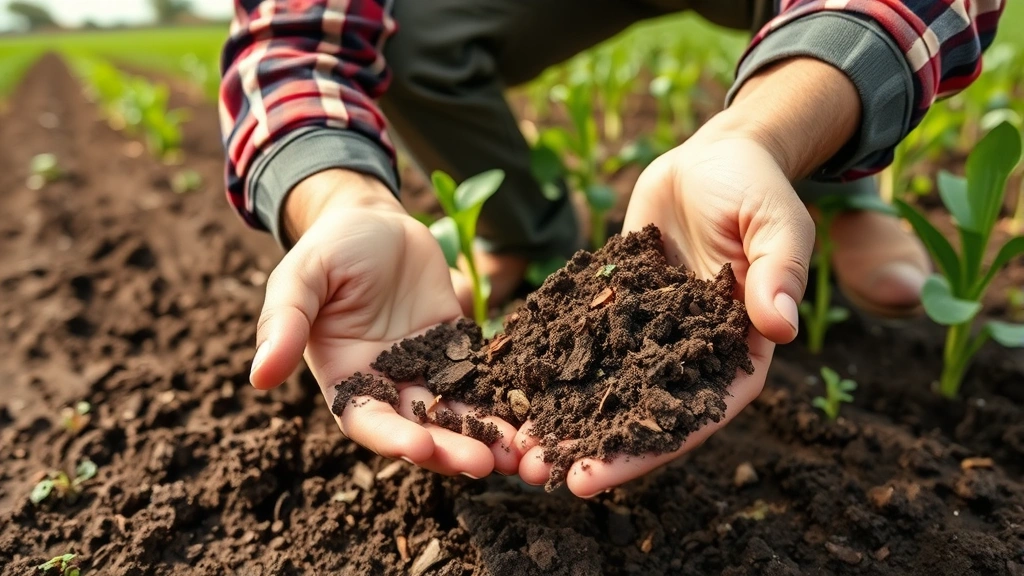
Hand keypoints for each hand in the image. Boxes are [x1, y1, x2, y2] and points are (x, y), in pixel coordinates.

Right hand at [249, 169, 519, 476]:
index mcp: (345, 379)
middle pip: (421, 428)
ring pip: (457, 413)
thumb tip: (258, 378)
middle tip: (486, 463)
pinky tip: (532, 414)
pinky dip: (503, 399)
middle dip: (451, 448)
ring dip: (485, 435)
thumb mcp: (300, 277)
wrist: (373, 218)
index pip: (368, 421)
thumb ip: (283, 323)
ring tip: (519, 454)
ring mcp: (426, 368)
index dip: (391, 438)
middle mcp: (387, 384)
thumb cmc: (329, 248)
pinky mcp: (457, 348)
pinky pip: (481, 379)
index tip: (419, 447)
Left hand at [517, 58, 861, 496]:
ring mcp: (649, 332)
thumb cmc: (756, 187)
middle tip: (536, 475)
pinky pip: (580, 337)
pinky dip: (548, 360)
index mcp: (737, 350)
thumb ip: (778, 272)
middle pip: (642, 412)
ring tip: (513, 443)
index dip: (646, 449)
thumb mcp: (775, 224)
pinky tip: (505, 379)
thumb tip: (779, 326)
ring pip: (604, 383)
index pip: (694, 415)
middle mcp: (689, 352)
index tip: (594, 477)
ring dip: (562, 414)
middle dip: (591, 447)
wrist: (712, 155)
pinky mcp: (616, 306)